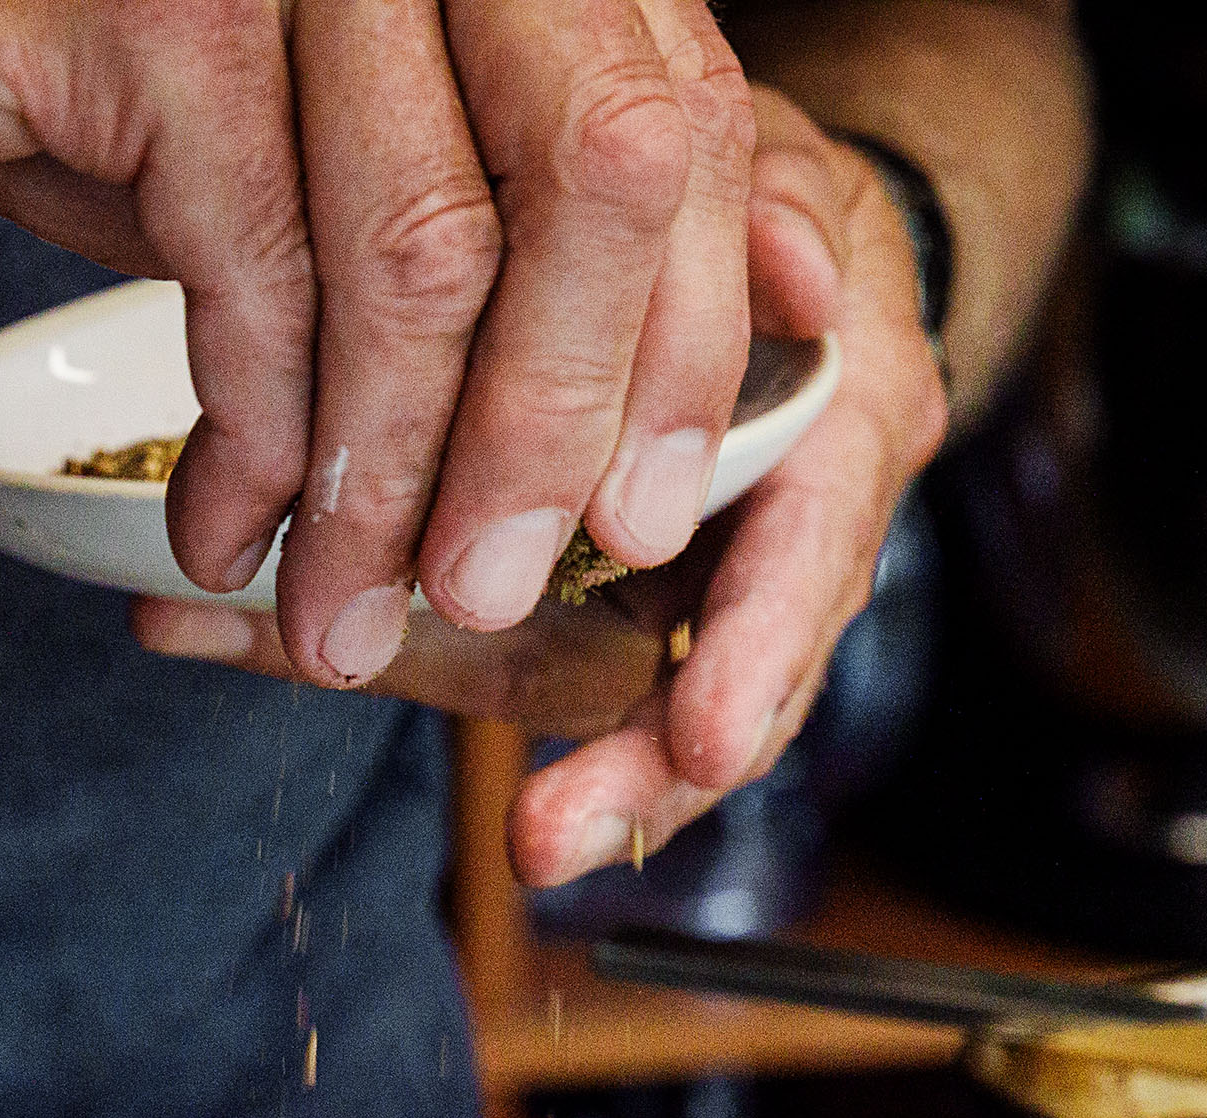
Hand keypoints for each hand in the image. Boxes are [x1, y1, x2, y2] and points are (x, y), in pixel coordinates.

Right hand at [0, 0, 757, 680]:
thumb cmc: (74, 46)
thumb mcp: (309, 131)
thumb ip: (474, 218)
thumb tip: (636, 406)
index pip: (678, 119)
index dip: (687, 333)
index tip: (649, 516)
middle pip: (599, 177)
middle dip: (558, 427)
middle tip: (499, 595)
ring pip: (425, 258)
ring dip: (392, 482)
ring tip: (348, 620)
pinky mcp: (157, 12)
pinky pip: (255, 279)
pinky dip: (259, 442)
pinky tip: (227, 535)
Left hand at [137, 86, 949, 890]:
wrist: (766, 253)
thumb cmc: (752, 207)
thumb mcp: (771, 186)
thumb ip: (780, 225)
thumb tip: (799, 279)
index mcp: (839, 433)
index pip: (809, 562)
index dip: (754, 653)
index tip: (699, 740)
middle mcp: (789, 538)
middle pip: (733, 692)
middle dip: (644, 774)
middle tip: (550, 840)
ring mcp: (708, 591)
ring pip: (652, 710)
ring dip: (589, 784)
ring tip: (522, 841)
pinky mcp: (626, 612)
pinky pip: (569, 678)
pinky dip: (475, 704)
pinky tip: (367, 725)